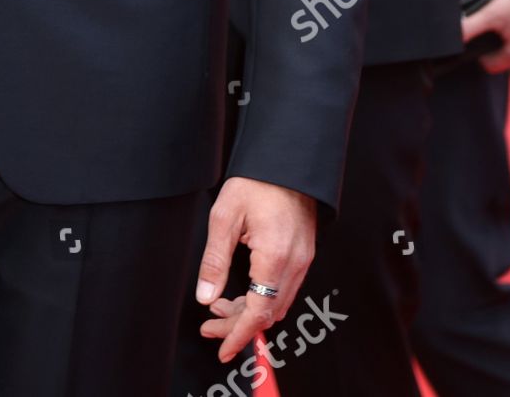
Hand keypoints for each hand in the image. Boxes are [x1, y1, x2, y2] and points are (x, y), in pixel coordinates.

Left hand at [196, 176, 316, 362]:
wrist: (286, 161)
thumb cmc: (256, 182)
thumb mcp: (225, 216)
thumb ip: (215, 260)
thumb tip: (206, 296)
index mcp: (274, 256)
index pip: (258, 312)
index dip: (239, 335)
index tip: (223, 349)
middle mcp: (294, 264)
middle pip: (268, 313)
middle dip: (238, 326)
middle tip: (210, 327)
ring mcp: (302, 260)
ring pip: (277, 303)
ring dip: (250, 312)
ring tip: (221, 309)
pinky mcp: (303, 254)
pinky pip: (284, 289)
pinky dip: (263, 298)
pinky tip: (244, 292)